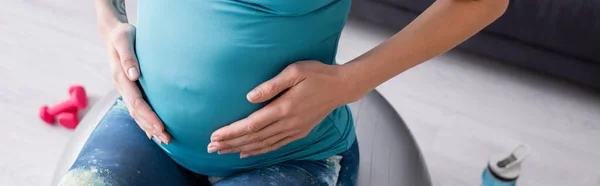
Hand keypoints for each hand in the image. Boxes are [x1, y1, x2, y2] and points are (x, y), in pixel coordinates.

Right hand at [105, 23, 170, 143]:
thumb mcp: (124, 40)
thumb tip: (134, 75)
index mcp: (121, 77)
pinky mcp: (128, 87)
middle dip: (152, 127)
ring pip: (136, 113)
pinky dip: (144, 120)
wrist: (112, 32)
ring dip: (149, 127)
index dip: (149, 116)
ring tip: (164, 139)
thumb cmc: (122, 34)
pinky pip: (136, 108)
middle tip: (168, 140)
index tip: (162, 127)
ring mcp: (124, 88)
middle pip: (137, 112)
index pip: (137, 102)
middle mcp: (121, 86)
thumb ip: (128, 57)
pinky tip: (152, 130)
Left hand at [207, 61, 365, 157]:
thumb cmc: (317, 74)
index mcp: (285, 108)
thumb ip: (271, 85)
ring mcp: (294, 130)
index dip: (231, 132)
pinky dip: (259, 151)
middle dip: (230, 143)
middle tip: (210, 148)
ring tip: (222, 151)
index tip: (214, 136)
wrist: (341, 87)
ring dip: (241, 149)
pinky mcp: (299, 132)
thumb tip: (249, 97)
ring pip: (263, 145)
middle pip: (254, 138)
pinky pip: (275, 145)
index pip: (252, 124)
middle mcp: (288, 123)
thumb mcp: (295, 71)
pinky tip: (246, 152)